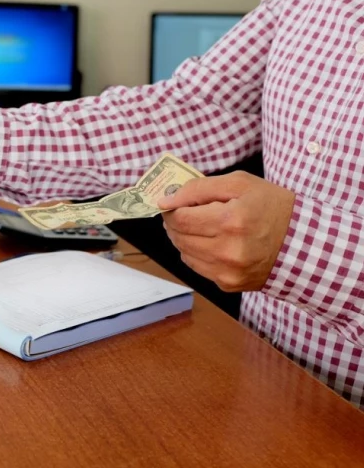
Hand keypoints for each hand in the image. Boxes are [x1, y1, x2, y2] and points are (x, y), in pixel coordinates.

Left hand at [158, 171, 295, 291]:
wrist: (303, 242)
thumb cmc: (271, 207)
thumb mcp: (240, 184)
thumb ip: (198, 188)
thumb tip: (165, 200)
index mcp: (230, 221)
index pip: (179, 218)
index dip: (171, 209)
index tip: (173, 203)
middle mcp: (227, 250)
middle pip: (178, 236)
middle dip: (175, 223)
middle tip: (186, 213)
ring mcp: (227, 271)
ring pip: (183, 253)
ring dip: (184, 238)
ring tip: (200, 226)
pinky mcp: (228, 284)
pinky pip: (196, 266)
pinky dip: (196, 252)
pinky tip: (211, 242)